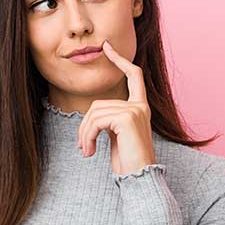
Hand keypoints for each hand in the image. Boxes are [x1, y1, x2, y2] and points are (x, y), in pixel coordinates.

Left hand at [77, 39, 156, 175]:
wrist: (139, 178)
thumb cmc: (128, 161)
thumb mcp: (117, 136)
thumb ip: (110, 120)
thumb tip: (92, 117)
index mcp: (140, 107)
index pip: (133, 75)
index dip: (120, 60)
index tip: (107, 47)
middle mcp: (140, 106)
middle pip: (99, 104)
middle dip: (85, 126)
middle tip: (83, 147)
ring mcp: (135, 111)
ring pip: (95, 113)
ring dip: (85, 134)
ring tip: (86, 151)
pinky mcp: (128, 118)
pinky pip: (97, 121)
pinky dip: (88, 136)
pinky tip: (90, 152)